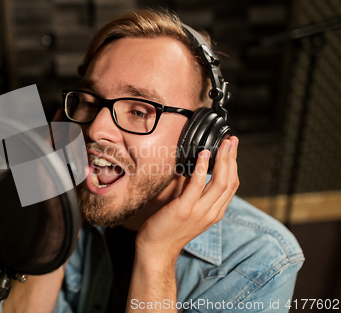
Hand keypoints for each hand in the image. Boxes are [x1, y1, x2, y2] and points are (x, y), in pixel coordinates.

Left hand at [135, 136, 239, 261]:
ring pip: (220, 182)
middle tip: (232, 140)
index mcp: (214, 212)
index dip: (234, 165)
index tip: (232, 148)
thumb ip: (192, 191)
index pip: (232, 185)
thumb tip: (193, 169)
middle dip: (232, 158)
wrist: (156, 250)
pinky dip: (203, 168)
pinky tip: (203, 154)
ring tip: (223, 144)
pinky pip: (198, 185)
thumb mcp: (187, 208)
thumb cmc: (168, 229)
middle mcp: (212, 212)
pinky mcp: (184, 209)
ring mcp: (199, 211)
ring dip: (223, 159)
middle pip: (230, 181)